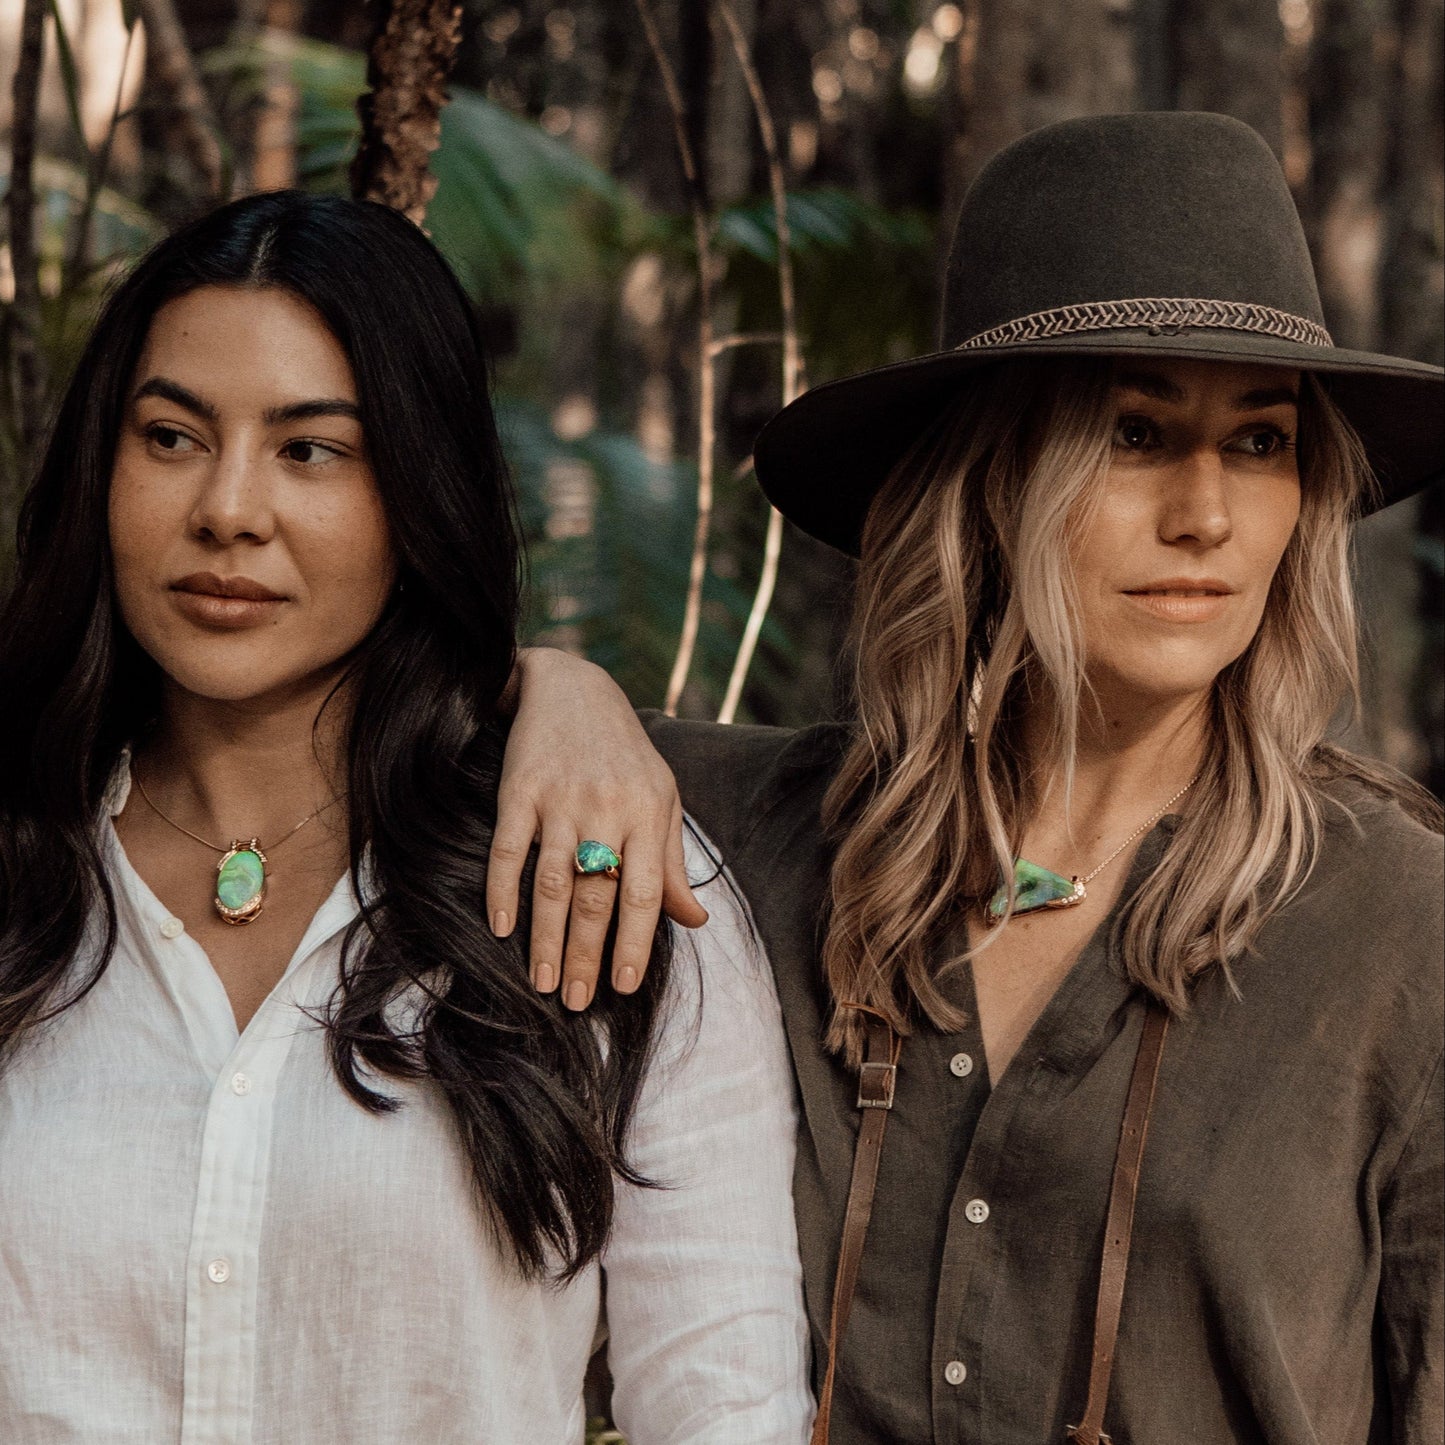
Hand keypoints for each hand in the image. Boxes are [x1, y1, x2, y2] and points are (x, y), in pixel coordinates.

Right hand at [488, 648, 707, 1009]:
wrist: (572, 688)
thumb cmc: (625, 754)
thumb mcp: (662, 799)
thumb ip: (672, 863)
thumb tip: (695, 920)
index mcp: (649, 813)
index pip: (644, 892)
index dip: (635, 943)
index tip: (624, 986)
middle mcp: (607, 808)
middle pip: (596, 897)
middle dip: (586, 955)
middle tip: (577, 1001)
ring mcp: (560, 800)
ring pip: (552, 882)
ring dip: (546, 938)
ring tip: (543, 982)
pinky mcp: (519, 790)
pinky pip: (507, 850)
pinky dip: (502, 892)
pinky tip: (501, 928)